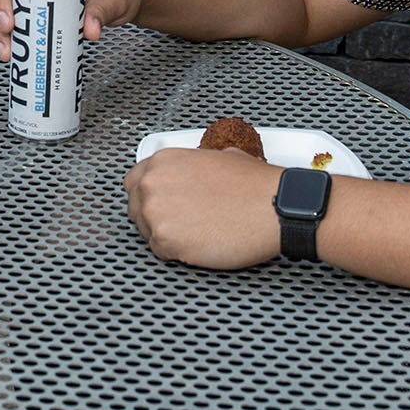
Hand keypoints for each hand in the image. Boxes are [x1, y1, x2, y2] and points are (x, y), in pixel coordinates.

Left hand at [123, 147, 282, 268]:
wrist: (274, 208)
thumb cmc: (255, 186)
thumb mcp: (221, 157)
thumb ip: (195, 165)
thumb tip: (196, 171)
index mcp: (164, 161)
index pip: (134, 182)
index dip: (149, 196)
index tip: (161, 204)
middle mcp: (153, 183)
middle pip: (135, 208)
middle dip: (155, 217)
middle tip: (182, 223)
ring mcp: (155, 212)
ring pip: (147, 232)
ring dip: (166, 235)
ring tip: (197, 232)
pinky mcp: (165, 240)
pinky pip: (161, 252)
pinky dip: (177, 253)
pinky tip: (200, 243)